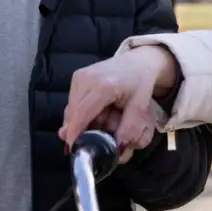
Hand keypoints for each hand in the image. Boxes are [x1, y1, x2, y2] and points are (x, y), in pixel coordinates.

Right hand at [60, 46, 176, 157]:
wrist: (138, 62)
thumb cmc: (140, 82)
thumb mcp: (140, 106)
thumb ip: (129, 128)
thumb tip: (117, 148)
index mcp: (104, 85)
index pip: (82, 113)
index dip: (75, 132)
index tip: (73, 148)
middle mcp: (87, 78)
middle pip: (74, 112)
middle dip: (78, 130)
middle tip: (90, 141)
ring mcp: (80, 76)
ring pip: (71, 108)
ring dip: (79, 121)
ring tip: (99, 122)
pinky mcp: (77, 77)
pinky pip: (73, 102)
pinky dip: (80, 113)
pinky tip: (94, 114)